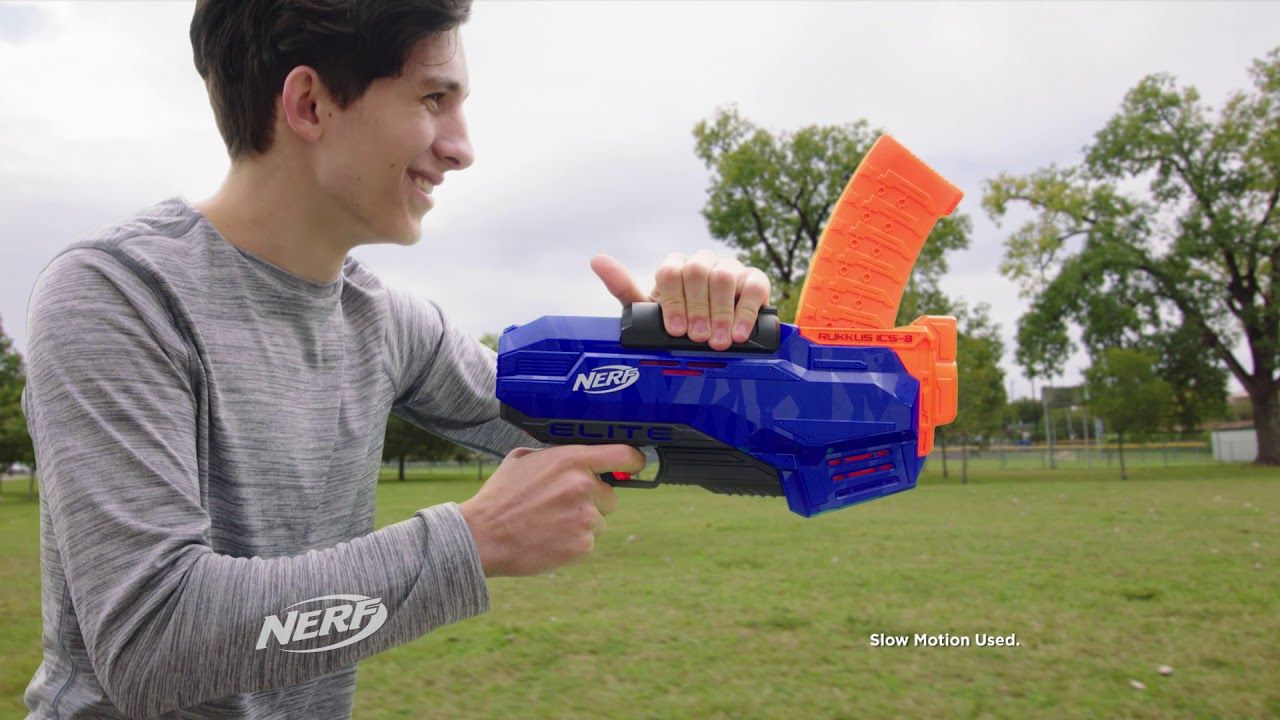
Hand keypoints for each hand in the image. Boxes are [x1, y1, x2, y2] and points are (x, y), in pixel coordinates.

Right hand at [458, 445, 644, 576]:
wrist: (483, 536)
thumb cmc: (500, 496)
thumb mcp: (523, 459)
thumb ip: (554, 454)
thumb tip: (574, 453)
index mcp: (571, 460)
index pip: (624, 454)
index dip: (634, 461)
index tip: (635, 466)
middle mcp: (583, 486)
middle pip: (610, 496)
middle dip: (592, 501)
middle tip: (561, 506)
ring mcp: (584, 517)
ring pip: (599, 521)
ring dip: (581, 524)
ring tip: (549, 524)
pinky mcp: (581, 545)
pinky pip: (588, 542)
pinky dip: (573, 543)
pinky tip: (549, 538)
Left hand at [590, 251, 770, 351]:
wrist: (711, 335)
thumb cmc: (677, 321)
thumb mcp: (647, 310)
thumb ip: (623, 287)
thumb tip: (597, 260)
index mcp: (676, 266)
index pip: (671, 271)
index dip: (673, 301)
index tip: (676, 329)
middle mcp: (702, 262)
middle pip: (698, 271)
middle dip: (697, 308)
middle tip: (698, 337)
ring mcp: (730, 269)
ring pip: (725, 276)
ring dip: (721, 312)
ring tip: (719, 340)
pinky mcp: (755, 280)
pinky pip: (756, 286)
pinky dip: (747, 310)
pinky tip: (740, 332)